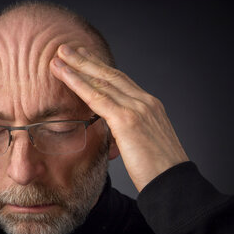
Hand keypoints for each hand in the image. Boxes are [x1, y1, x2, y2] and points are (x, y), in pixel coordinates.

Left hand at [50, 45, 188, 191]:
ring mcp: (138, 108)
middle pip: (110, 74)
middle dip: (86, 59)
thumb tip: (115, 136)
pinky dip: (77, 82)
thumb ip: (128, 134)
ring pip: (101, 80)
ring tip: (59, 54)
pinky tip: (64, 74)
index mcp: (151, 106)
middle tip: (66, 47)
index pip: (121, 81)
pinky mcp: (128, 119)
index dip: (100, 68)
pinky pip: (96, 96)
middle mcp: (146, 102)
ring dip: (77, 65)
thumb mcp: (144, 146)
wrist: (174, 185)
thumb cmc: (158, 173)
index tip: (85, 57)